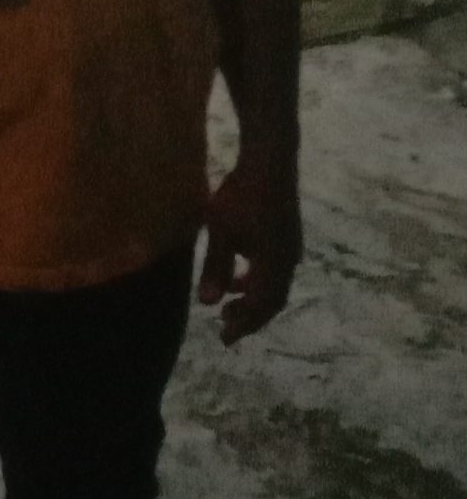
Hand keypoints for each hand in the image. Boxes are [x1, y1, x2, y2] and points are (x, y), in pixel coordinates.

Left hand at [198, 149, 302, 344]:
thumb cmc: (242, 194)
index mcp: (275, 264)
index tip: (225, 339)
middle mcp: (289, 260)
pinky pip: (275, 268)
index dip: (244, 325)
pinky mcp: (288, 235)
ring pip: (275, 284)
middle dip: (250, 316)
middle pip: (272, 300)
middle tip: (226, 328)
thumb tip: (207, 304)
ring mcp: (292, 247)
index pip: (261, 306)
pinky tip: (239, 273)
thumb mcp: (222, 232)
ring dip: (253, 297)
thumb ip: (215, 268)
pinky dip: (258, 279)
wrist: (270, 159)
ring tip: (229, 304)